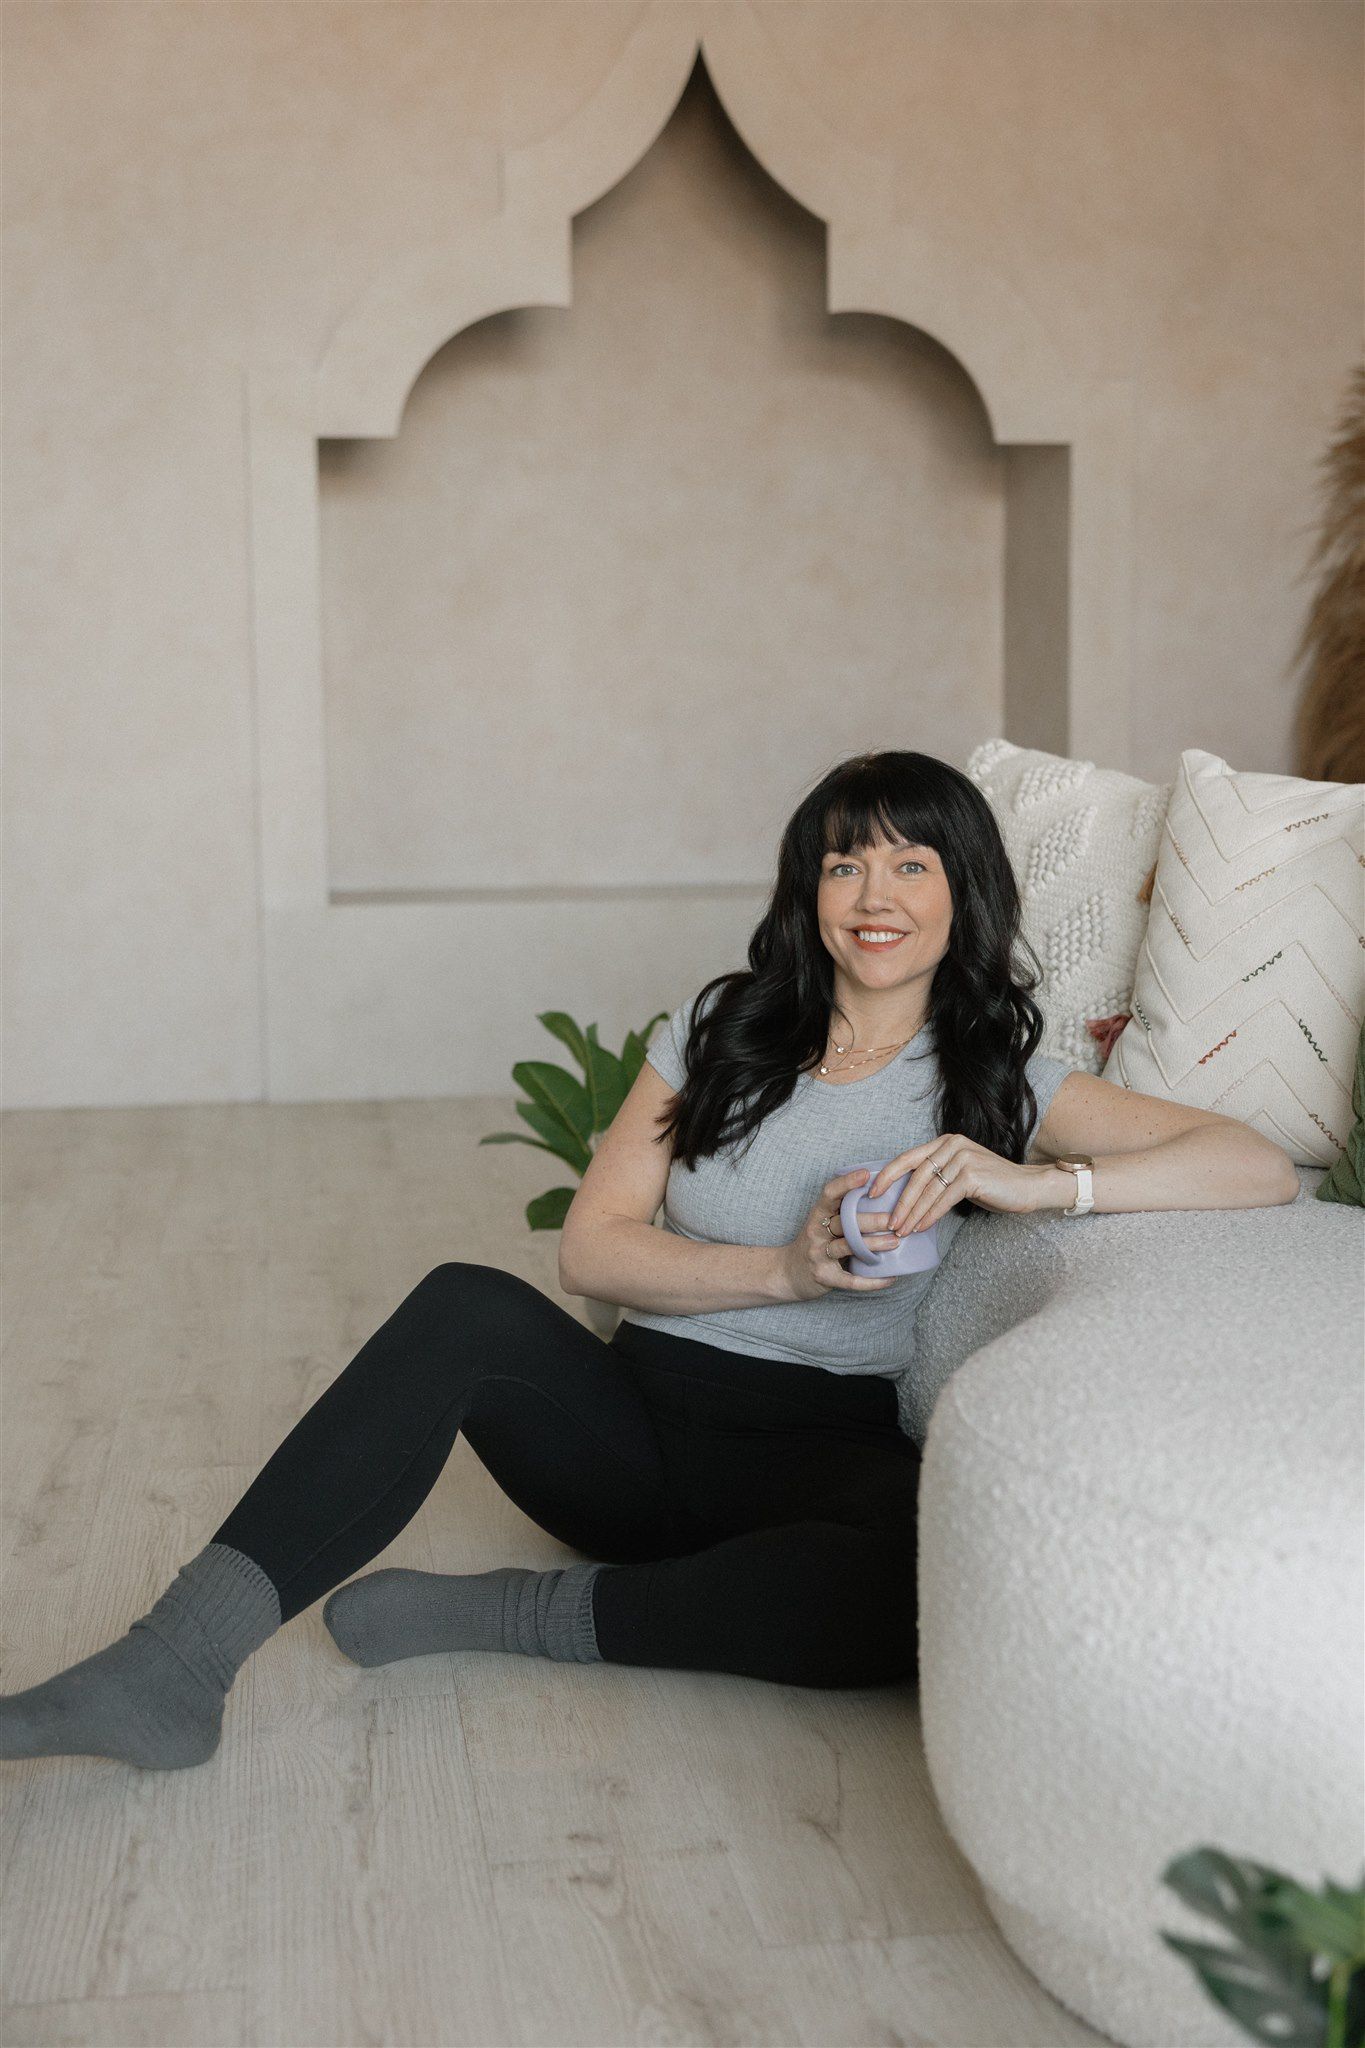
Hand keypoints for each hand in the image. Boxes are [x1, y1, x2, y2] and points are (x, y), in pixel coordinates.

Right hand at [776, 1168, 903, 1302]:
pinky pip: (851, 1280)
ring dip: (874, 1245)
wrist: (788, 1274)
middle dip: (871, 1220)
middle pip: (844, 1222)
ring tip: (895, 1242)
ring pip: (848, 1247)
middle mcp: (815, 1233)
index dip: (846, 1183)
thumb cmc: (814, 1243)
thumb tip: (879, 1194)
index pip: (829, 1194)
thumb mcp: (821, 1223)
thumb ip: (842, 1211)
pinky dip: (873, 1281)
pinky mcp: (825, 1277)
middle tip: (893, 1219)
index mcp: (817, 1215)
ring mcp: (819, 1255)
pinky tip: (890, 1277)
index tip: (867, 1175)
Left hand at [867, 1136, 1041, 1233]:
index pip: (908, 1158)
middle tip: (888, 1222)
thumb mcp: (958, 1174)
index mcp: (945, 1141)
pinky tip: (921, 1228)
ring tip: (902, 1230)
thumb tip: (904, 1197)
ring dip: (913, 1213)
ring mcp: (963, 1158)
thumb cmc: (991, 1185)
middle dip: (900, 1202)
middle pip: (916, 1176)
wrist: (1027, 1187)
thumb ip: (936, 1176)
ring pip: (928, 1190)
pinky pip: (944, 1199)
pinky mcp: (972, 1175)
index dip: (887, 1176)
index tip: (872, 1193)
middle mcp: (952, 1145)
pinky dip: (930, 1215)